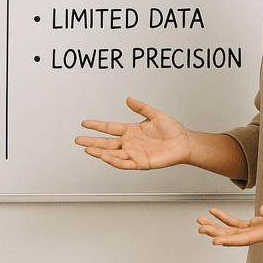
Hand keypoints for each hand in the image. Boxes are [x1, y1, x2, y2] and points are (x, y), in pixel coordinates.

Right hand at [75, 97, 191, 169]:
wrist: (184, 143)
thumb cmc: (172, 130)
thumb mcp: (155, 114)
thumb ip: (141, 107)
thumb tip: (128, 99)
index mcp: (131, 130)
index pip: (109, 128)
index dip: (97, 125)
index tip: (85, 123)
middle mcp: (130, 142)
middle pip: (106, 142)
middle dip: (91, 141)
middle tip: (78, 140)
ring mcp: (134, 153)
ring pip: (112, 153)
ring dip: (99, 152)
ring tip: (87, 149)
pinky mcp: (141, 163)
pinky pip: (125, 163)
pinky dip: (114, 161)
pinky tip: (105, 157)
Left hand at [197, 186, 262, 245]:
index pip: (247, 238)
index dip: (230, 239)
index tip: (214, 240)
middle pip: (236, 237)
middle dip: (217, 232)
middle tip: (200, 228)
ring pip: (235, 231)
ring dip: (218, 226)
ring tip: (201, 222)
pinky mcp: (262, 223)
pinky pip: (241, 224)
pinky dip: (227, 219)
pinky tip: (216, 212)